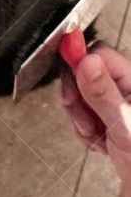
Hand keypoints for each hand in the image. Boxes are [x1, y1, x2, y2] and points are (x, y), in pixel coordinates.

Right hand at [61, 45, 130, 189]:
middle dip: (78, 101)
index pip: (99, 55)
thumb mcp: (123, 124)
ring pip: (80, 96)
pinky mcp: (107, 113)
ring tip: (97, 135)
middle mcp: (125, 86)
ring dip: (81, 120)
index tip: (71, 85)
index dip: (80, 67)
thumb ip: (103, 92)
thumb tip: (87, 62)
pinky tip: (99, 140)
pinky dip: (84, 130)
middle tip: (87, 121)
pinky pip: (82, 113)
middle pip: (84, 75)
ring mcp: (115, 100)